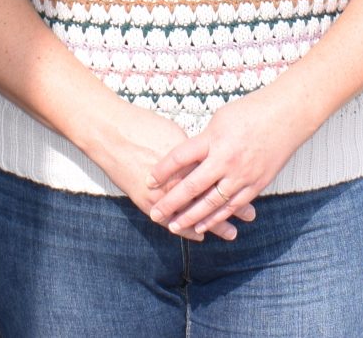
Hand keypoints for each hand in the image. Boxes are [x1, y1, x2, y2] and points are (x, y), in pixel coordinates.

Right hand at [79, 98, 257, 239]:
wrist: (109, 133)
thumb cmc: (141, 126)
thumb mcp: (173, 133)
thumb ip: (194, 148)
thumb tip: (211, 154)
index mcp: (187, 158)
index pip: (218, 175)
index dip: (236, 184)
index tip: (253, 190)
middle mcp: (177, 178)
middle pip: (210, 196)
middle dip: (232, 207)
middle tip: (251, 215)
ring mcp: (162, 193)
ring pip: (193, 214)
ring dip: (213, 223)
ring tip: (232, 232)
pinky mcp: (147, 202)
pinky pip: (171, 221)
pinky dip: (187, 230)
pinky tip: (200, 236)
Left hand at [145, 90, 313, 239]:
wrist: (287, 116)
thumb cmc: (250, 112)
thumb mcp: (219, 120)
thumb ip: (202, 142)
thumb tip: (186, 159)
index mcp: (214, 139)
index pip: (180, 157)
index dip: (162, 170)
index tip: (148, 181)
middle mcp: (226, 160)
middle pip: (192, 185)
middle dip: (171, 202)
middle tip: (154, 214)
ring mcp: (242, 175)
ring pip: (212, 203)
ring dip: (191, 217)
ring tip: (174, 226)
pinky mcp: (256, 185)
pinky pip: (232, 206)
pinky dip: (216, 218)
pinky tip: (202, 227)